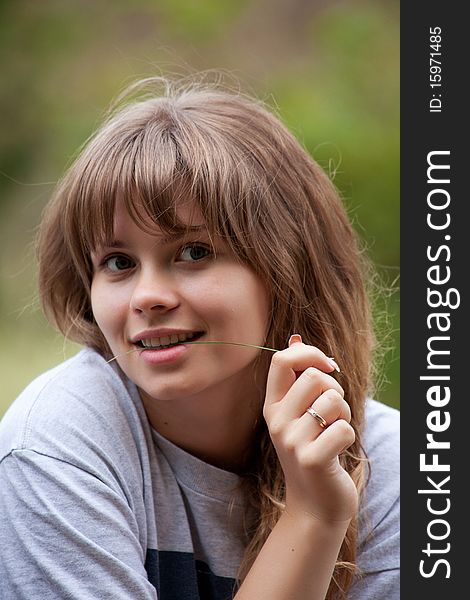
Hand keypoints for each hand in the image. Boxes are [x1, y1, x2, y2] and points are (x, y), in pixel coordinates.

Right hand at [263, 336, 357, 523]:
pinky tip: (338, 451)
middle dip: (335, 389)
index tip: (327, 367)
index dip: (309, 354)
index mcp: (272, 405)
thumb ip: (298, 378)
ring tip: (336, 431)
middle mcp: (276, 420)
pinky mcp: (311, 458)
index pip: (281, 360)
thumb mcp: (299, 414)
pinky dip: (350, 436)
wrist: (314, 505)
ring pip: (333, 400)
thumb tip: (295, 338)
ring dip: (345, 414)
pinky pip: (344, 428)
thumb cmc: (313, 452)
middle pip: (314, 377)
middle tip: (334, 412)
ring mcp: (291, 440)